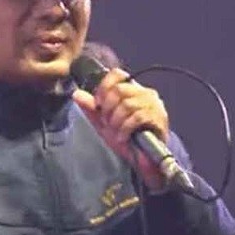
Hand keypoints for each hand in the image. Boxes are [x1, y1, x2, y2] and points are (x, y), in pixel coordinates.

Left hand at [72, 67, 169, 189]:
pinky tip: (123, 137)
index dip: (103, 87)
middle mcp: (145, 93)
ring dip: (116, 121)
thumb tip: (76, 94)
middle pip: (119, 89)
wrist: (143, 160)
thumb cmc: (126, 138)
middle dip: (108, 108)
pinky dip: (125, 129)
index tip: (98, 104)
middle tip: (108, 122)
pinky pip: (137, 118)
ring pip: (127, 104)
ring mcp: (154, 105)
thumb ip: (91, 108)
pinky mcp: (158, 118)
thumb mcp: (104, 123)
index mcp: (132, 90)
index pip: (117, 74)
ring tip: (116, 131)